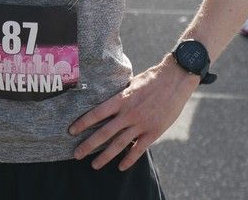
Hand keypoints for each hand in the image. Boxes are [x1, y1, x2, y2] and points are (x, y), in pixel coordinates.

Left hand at [69, 57, 197, 169]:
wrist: (176, 80)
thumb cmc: (152, 79)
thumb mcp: (131, 83)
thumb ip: (121, 95)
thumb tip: (108, 100)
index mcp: (121, 99)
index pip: (97, 113)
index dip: (83, 123)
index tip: (71, 131)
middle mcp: (129, 113)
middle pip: (104, 133)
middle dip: (88, 145)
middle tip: (76, 154)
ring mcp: (141, 124)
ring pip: (119, 144)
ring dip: (105, 156)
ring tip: (94, 164)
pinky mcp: (154, 132)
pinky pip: (139, 149)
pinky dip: (129, 159)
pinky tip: (120, 167)